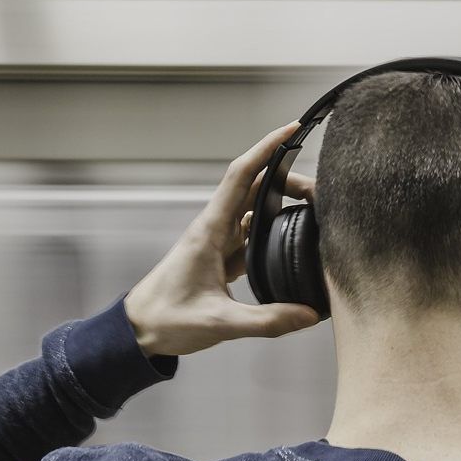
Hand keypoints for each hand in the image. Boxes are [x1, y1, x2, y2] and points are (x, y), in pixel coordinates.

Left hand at [123, 121, 321, 356]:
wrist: (139, 330)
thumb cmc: (167, 319)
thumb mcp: (220, 323)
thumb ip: (268, 321)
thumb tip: (309, 314)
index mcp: (209, 231)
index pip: (241, 175)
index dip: (267, 148)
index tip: (292, 130)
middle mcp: (214, 229)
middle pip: (255, 188)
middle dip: (288, 179)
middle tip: (321, 192)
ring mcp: (217, 242)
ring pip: (255, 209)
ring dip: (282, 202)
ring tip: (315, 208)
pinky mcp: (220, 257)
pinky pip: (252, 233)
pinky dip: (274, 228)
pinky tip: (293, 237)